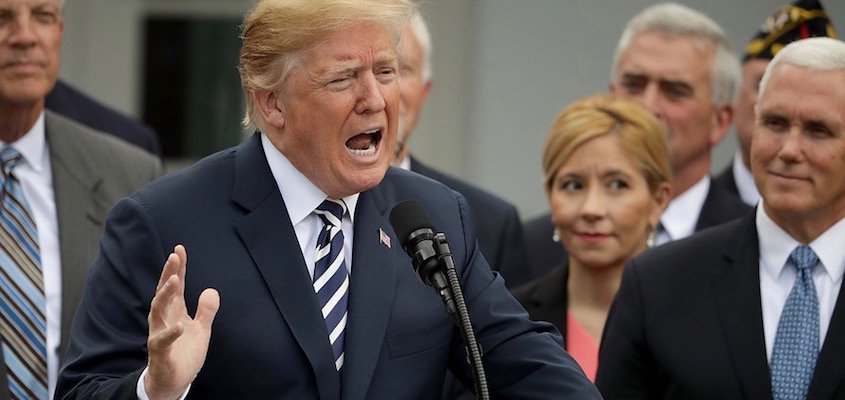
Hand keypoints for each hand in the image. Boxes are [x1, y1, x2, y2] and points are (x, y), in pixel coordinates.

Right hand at [144, 245, 219, 399]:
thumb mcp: (202, 329)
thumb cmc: (184, 353)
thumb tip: (211, 290)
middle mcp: (164, 319)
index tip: (179, 249)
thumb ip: (207, 310)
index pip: (175, 286)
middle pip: (164, 292)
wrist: (174, 382)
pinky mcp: (160, 352)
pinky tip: (181, 325)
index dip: (178, 268)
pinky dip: (171, 332)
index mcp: (175, 312)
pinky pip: (162, 340)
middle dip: (169, 274)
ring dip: (165, 295)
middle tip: (174, 256)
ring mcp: (159, 334)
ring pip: (157, 311)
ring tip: (175, 280)